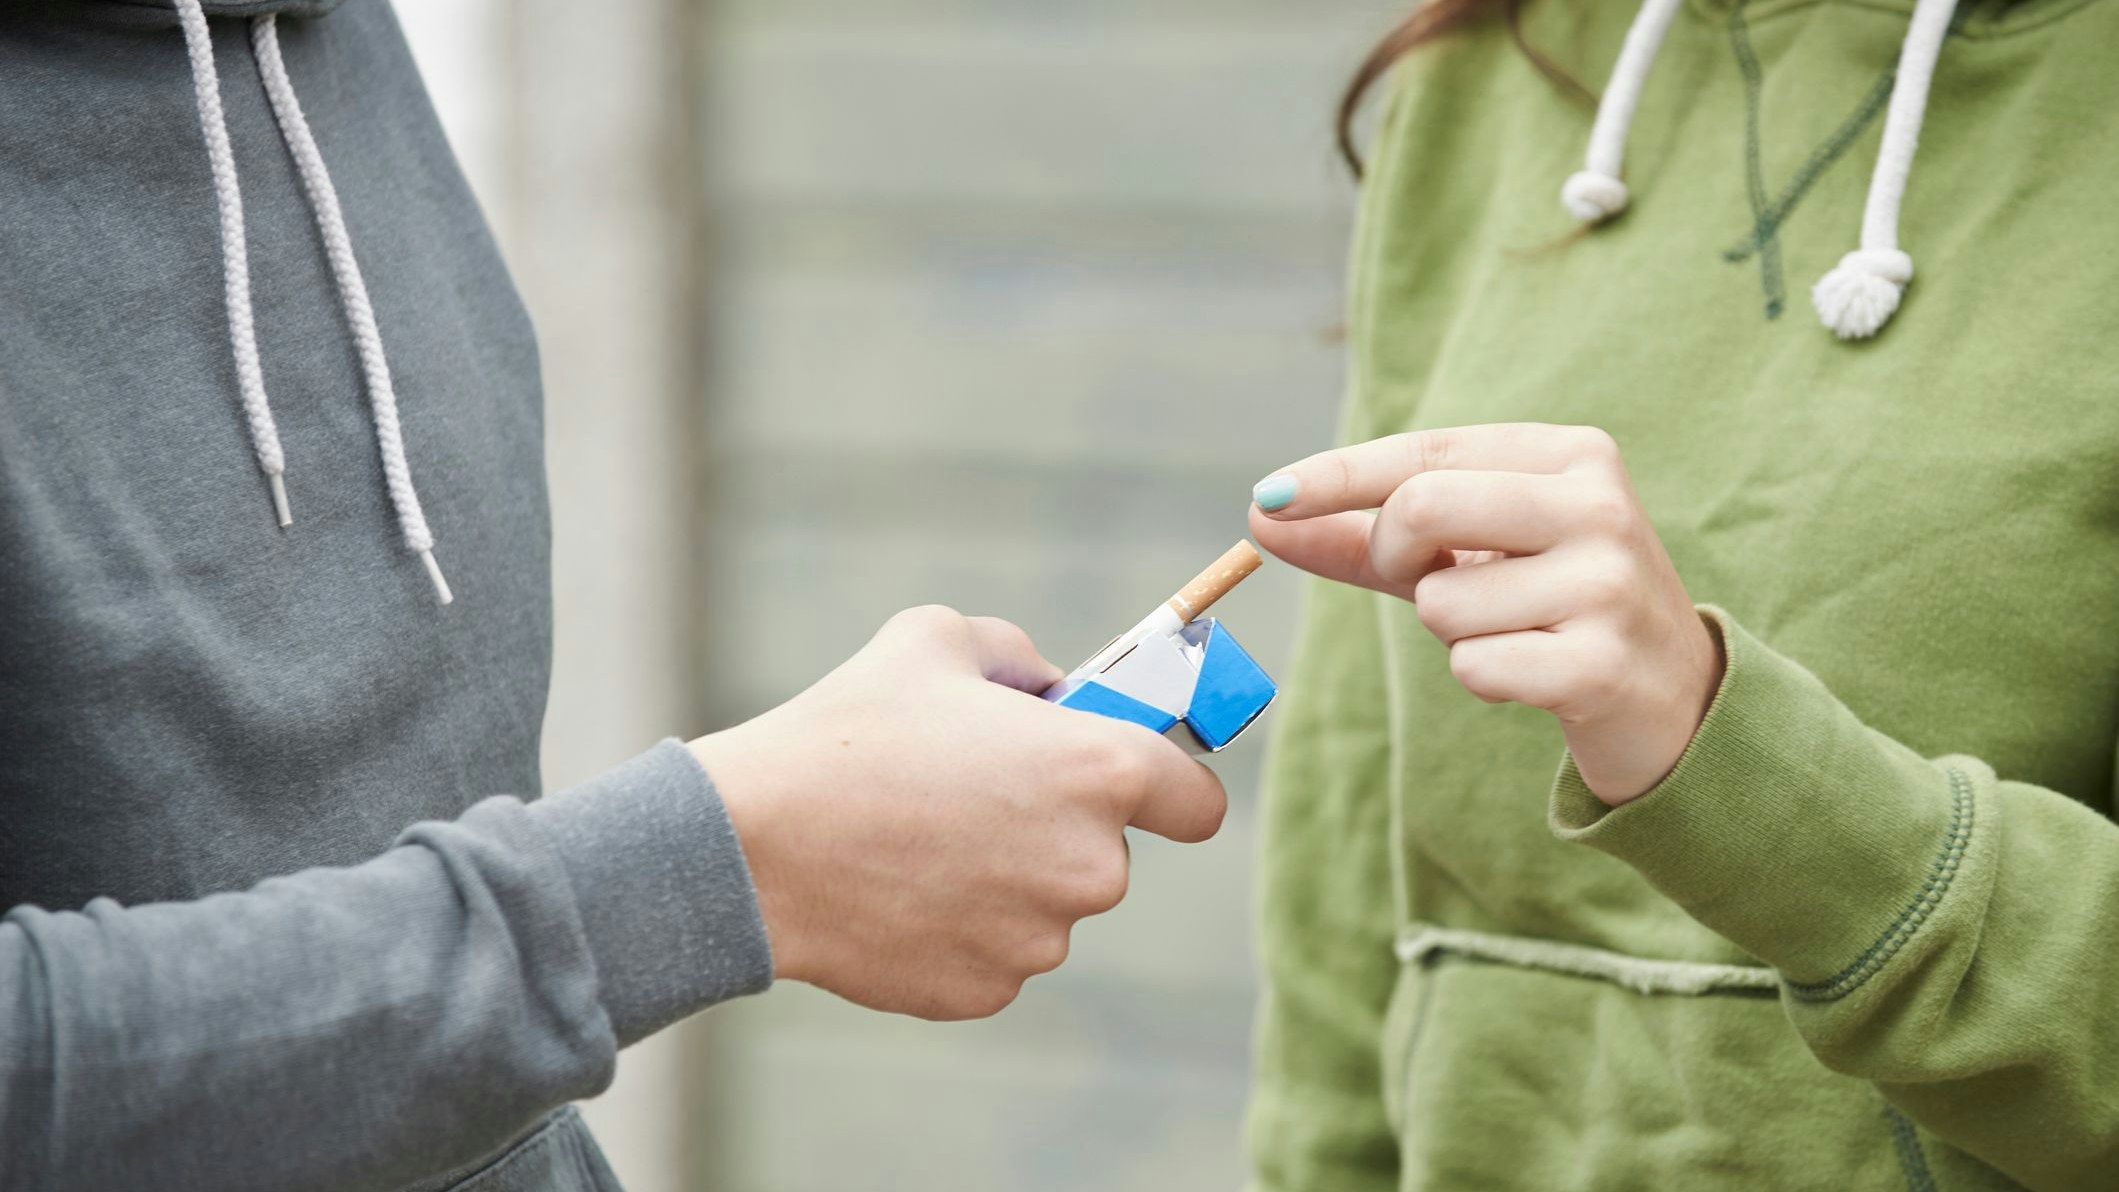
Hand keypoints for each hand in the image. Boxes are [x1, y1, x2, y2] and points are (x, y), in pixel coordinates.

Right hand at [690, 605, 1225, 1019]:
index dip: (1170, 786)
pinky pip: (995, 952)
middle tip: (975, 793)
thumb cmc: (848, 730)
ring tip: (918, 838)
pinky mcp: (986, 990)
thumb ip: (1020, 657)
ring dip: (1007, 878)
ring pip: (1046, 905)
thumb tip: (1048, 690)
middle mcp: (1090, 867)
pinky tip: (899, 889)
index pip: (1198, 803)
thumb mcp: (937, 638)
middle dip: (1058, 826)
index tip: (1132, 780)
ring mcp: (1039, 940)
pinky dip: (961, 926)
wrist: (754, 844)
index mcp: (1099, 772)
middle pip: (1108, 853)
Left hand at [1249, 423, 1721, 804]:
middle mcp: (1596, 503)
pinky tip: (1536, 675)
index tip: (1267, 497)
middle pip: (1420, 507)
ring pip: (1441, 603)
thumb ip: (1363, 537)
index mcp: (1568, 455)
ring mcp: (1606, 582)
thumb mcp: (1463, 557)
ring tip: (1516, 633)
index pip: (1425, 450)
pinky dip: (1483, 680)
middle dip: (1394, 557)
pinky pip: (1474, 667)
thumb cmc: (1549, 608)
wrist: (1675, 699)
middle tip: (1429, 581)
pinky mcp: (1602, 663)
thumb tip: (1260, 516)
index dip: (1336, 476)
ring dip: (1453, 634)